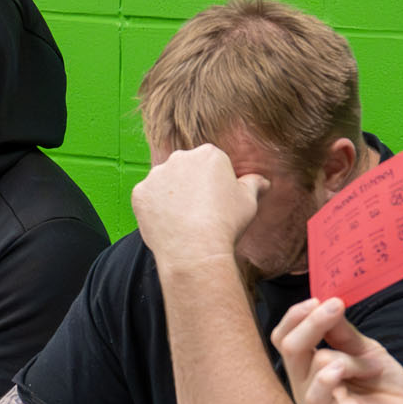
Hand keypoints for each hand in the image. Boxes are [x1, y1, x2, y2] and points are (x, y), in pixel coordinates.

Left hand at [129, 144, 266, 268]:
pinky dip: (154, 210)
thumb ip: (253, 185)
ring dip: (170, 197)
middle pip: (185, 169)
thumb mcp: (248, 202)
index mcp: (209, 154)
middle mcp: (180, 157)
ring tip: (183, 221)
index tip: (215, 203)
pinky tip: (167, 225)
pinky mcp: (140, 193)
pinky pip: (147, 199)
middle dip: (190, 186)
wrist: (195, 249)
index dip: (213, 184)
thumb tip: (262, 181)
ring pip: (164, 183)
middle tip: (199, 212)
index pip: (210, 163)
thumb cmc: (225, 224)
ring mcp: (156, 174)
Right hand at [270, 297, 402, 403]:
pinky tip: (342, 369)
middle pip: (288, 345)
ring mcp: (315, 403)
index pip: (283, 337)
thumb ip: (341, 331)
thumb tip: (327, 302)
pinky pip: (317, 393)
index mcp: (307, 367)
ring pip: (317, 360)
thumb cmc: (383, 385)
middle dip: (313, 322)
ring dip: (351, 357)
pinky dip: (330, 376)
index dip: (296, 316)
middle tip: (337, 306)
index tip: (320, 299)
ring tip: (374, 366)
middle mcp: (303, 385)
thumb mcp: (363, 349)